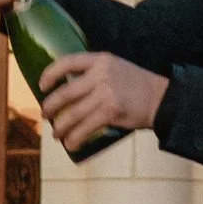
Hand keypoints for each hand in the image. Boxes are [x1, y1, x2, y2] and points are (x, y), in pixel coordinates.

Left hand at [38, 49, 166, 152]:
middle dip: (50, 108)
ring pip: (72, 114)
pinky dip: (74, 138)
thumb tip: (67, 90)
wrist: (161, 98)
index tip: (41, 86)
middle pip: (65, 93)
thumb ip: (94, 73)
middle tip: (45, 116)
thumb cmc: (136, 85)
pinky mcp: (110, 111)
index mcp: (100, 60)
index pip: (67, 62)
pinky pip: (85, 128)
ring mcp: (106, 93)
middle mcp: (101, 74)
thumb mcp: (115, 68)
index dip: (50, 74)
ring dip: (60, 127)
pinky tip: (70, 144)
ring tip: (56, 134)